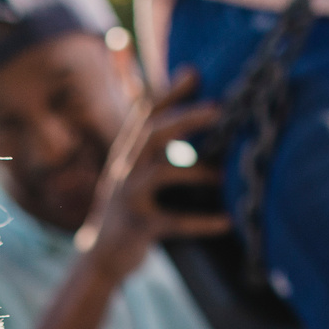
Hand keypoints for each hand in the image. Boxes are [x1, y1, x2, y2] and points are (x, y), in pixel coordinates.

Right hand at [81, 69, 228, 273]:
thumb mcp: (135, 171)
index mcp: (127, 153)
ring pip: (161, 173)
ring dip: (195, 171)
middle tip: (220, 109)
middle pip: (153, 134)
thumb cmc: (130, 208)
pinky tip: (226, 221)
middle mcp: (125, 169)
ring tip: (225, 173)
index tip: (195, 72)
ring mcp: (129, 197)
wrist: (101, 257)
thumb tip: (173, 107)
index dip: (169, 92)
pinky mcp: (138, 227)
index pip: (146, 114)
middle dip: (186, 119)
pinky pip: (174, 222)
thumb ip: (153, 141)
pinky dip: (201, 222)